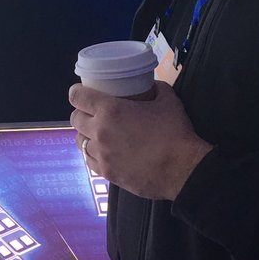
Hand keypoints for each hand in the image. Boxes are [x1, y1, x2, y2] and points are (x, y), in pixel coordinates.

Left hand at [69, 81, 213, 200]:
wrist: (183, 169)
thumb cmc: (175, 132)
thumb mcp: (167, 100)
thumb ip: (156, 89)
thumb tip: (152, 86)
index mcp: (110, 110)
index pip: (78, 97)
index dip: (76, 92)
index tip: (80, 93)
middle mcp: (100, 132)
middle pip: (75, 119)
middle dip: (81, 113)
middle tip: (91, 113)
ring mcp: (101, 155)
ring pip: (80, 142)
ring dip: (86, 135)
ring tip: (97, 134)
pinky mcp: (107, 173)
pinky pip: (90, 162)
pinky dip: (94, 155)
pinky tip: (104, 153)